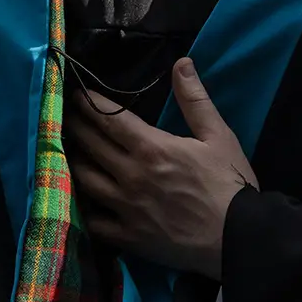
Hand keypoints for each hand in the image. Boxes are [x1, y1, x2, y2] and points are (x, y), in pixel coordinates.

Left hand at [65, 58, 257, 279]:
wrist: (237, 238)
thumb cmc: (230, 184)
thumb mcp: (219, 136)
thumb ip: (195, 99)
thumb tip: (182, 63)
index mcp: (152, 148)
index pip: (109, 120)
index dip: (89, 104)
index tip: (76, 95)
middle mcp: (130, 175)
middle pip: (90, 145)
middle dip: (75, 126)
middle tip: (64, 115)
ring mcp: (125, 207)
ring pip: (84, 179)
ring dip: (73, 161)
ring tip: (68, 150)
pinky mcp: (126, 236)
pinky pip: (91, 219)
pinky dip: (81, 205)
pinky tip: (78, 196)